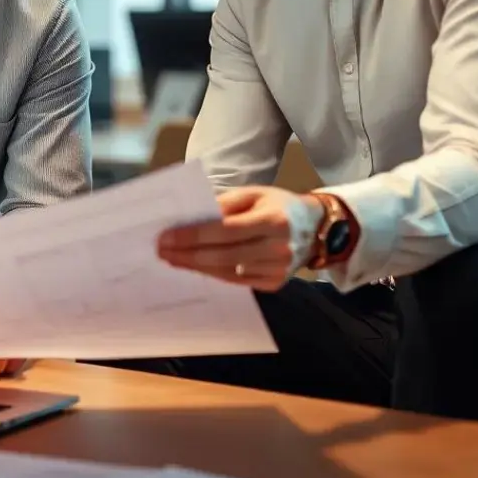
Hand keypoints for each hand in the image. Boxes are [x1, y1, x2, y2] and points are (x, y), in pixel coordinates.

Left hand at [157, 187, 322, 291]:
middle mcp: (278, 248)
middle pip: (223, 255)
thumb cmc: (278, 205)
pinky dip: (214, 275)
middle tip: (162, 251)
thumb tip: (192, 218)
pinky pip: (237, 282)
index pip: (225, 230)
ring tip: (173, 259)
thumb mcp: (254, 193)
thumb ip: (225, 204)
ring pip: (228, 272)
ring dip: (197, 267)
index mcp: (273, 220)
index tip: (166, 237)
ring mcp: (278, 270)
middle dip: (188, 254)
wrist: (316, 227)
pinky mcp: (275, 283)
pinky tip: (196, 267)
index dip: (194, 235)